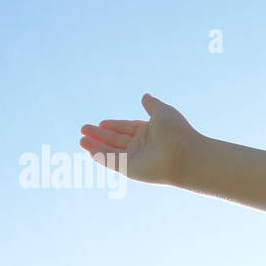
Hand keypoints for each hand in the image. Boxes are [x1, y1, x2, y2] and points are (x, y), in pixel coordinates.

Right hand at [79, 93, 197, 185]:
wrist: (184, 155)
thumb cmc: (177, 132)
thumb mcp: (162, 112)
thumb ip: (152, 105)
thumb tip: (145, 96)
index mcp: (150, 133)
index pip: (128, 128)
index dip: (114, 126)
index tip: (101, 123)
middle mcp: (143, 147)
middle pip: (117, 140)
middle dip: (100, 135)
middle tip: (84, 129)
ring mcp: (137, 159)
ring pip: (112, 152)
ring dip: (96, 146)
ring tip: (81, 140)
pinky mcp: (132, 170)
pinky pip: (113, 163)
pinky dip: (102, 158)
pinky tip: (90, 152)